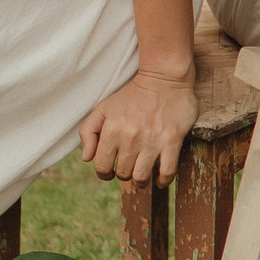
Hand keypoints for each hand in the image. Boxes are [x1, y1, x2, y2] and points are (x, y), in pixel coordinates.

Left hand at [79, 67, 198, 185]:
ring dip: (141, 181)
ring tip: (143, 176)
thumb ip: (89, 132)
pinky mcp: (172, 140)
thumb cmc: (132, 95)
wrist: (164, 78)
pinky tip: (160, 180)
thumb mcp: (104, 108)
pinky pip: (167, 171)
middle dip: (124, 174)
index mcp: (112, 130)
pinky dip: (163, 181)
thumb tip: (87, 158)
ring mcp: (152, 140)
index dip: (104, 173)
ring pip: (142, 177)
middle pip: (123, 173)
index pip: (101, 166)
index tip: (110, 171)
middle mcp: (130, 137)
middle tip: (129, 167)